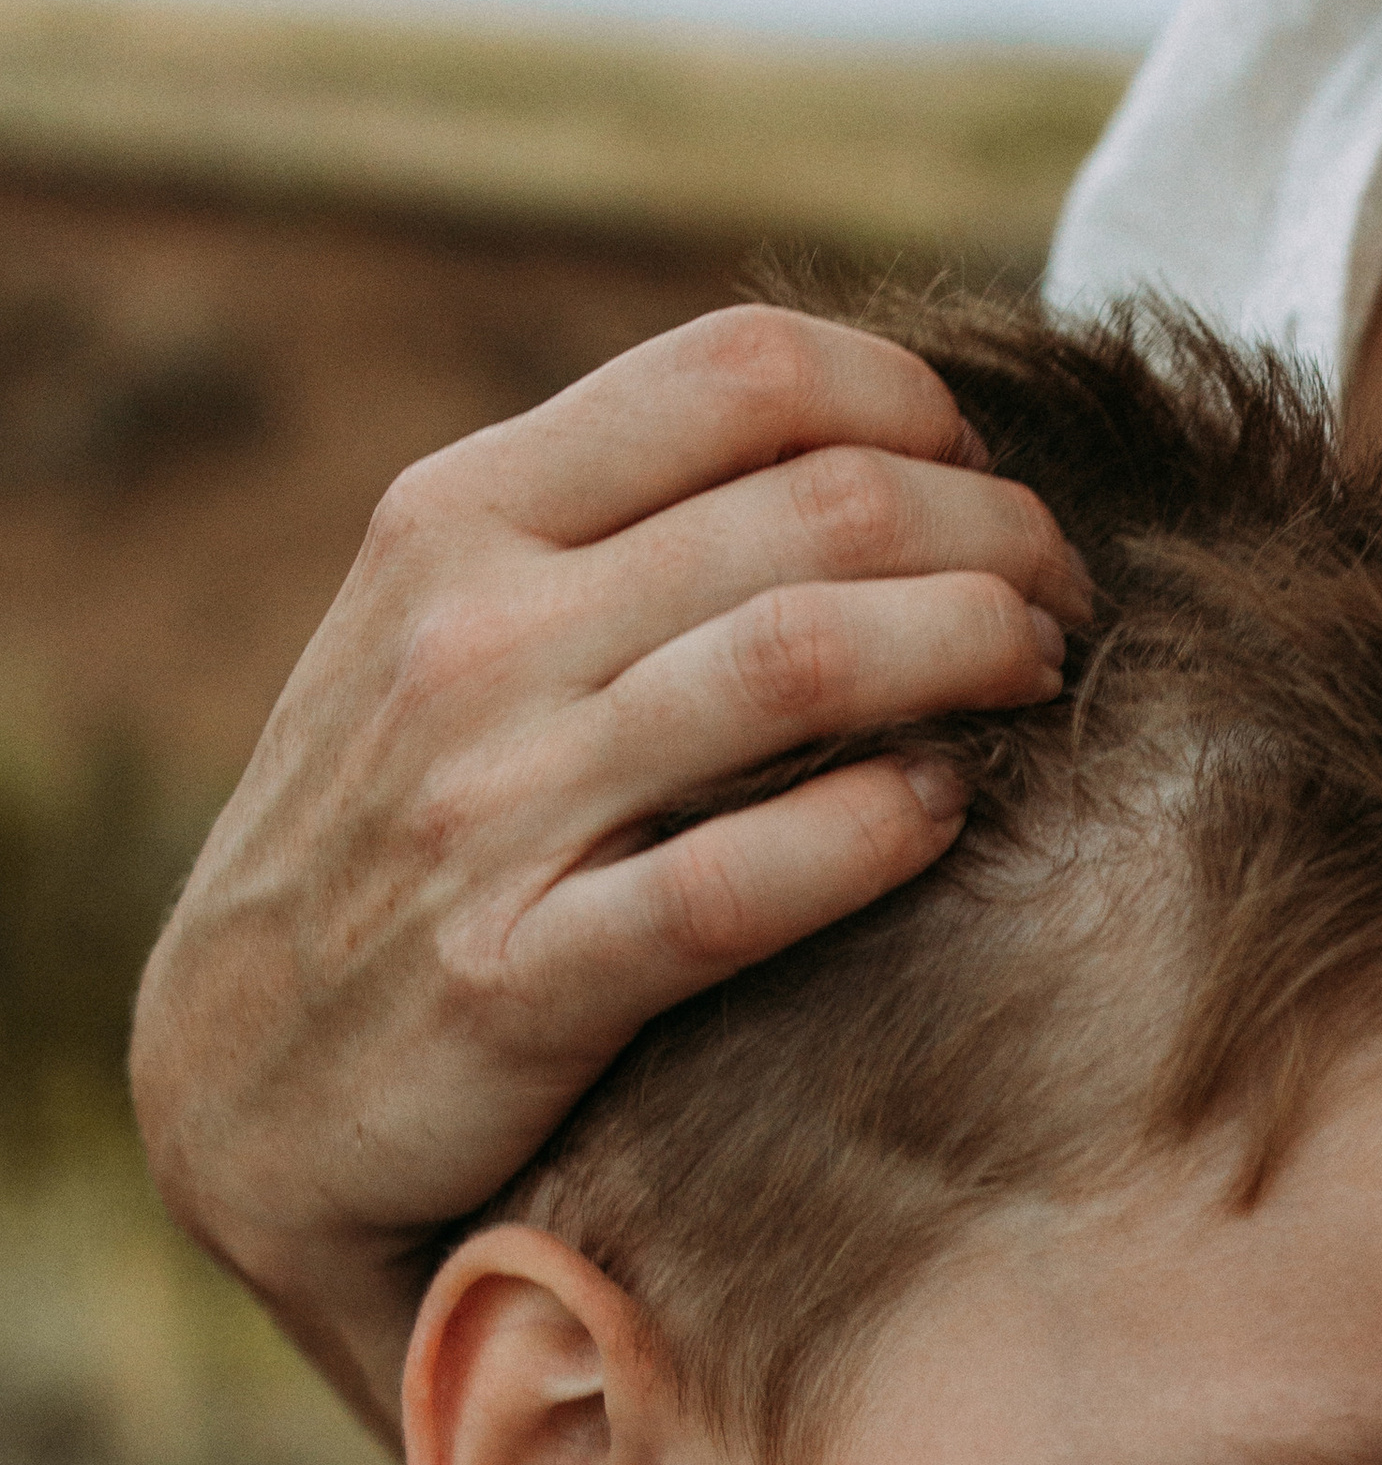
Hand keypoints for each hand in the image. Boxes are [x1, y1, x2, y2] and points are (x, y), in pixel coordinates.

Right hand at [132, 306, 1089, 1435]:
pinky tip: (947, 815)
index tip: (989, 482)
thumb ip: (614, 539)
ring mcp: (489, 805)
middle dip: (996, 537)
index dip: (919, 407)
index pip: (744, 370)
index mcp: (461, 516)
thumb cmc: (399, 844)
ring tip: (1043, 683)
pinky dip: (880, 829)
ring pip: (802, 659)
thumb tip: (857, 455)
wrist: (234, 1094)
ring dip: (975, 652)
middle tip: (1064, 601)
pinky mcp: (518, 979)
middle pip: (817, 505)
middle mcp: (471, 636)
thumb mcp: (452, 637)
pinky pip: (744, 878)